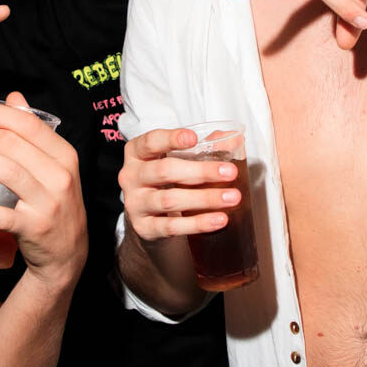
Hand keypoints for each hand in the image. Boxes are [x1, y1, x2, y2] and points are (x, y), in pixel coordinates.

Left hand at [0, 93, 86, 282]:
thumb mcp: (56, 164)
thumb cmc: (56, 201)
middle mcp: (60, 177)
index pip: (29, 124)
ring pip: (6, 172)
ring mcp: (47, 204)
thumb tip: (14, 98)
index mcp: (65, 156)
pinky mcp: (32, 229)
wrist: (68, 252)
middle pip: (12, 145)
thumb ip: (35, 130)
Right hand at [119, 127, 241, 242]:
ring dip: (204, 198)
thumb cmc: (167, 180)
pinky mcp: (144, 228)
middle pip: (164, 171)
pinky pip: (172, 226)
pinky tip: (218, 219)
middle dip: (201, 172)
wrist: (150, 218)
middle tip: (230, 172)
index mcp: (137, 153)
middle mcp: (131, 177)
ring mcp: (135, 204)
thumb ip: (206, 147)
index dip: (171, 139)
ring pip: (169, 200)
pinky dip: (198, 223)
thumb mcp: (180, 160)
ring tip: (232, 197)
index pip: (150, 142)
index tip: (194, 138)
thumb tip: (235, 140)